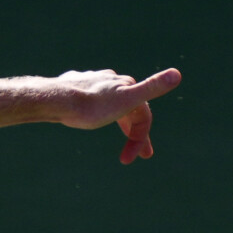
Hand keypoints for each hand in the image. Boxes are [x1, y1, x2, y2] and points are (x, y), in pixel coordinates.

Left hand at [54, 67, 181, 163]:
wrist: (56, 100)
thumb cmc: (91, 106)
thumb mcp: (126, 100)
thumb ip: (151, 88)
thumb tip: (177, 73)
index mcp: (126, 86)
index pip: (143, 115)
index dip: (141, 138)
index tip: (128, 159)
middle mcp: (111, 80)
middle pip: (127, 110)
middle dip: (131, 133)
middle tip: (130, 156)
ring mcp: (92, 81)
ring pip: (108, 102)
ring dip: (112, 119)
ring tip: (106, 127)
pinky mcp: (74, 85)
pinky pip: (88, 98)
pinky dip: (92, 109)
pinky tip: (82, 114)